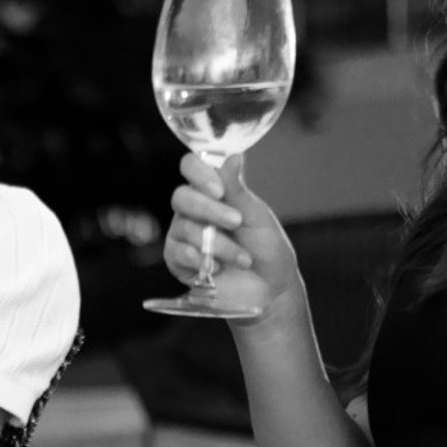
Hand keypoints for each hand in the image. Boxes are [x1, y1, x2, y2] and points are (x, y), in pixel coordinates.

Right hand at [163, 154, 300, 319]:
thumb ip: (238, 189)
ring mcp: (183, 235)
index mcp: (213, 191)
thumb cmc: (266, 249)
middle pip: (181, 196)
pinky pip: (176, 252)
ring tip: (243, 259)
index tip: (219, 190)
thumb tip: (233, 156)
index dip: (199, 173)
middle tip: (236, 222)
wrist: (269, 289)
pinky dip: (198, 259)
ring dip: (218, 244)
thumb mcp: (256, 217)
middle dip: (210, 210)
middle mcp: (194, 210)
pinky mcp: (178, 261)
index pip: (191, 167)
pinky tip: (216, 268)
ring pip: (185, 227)